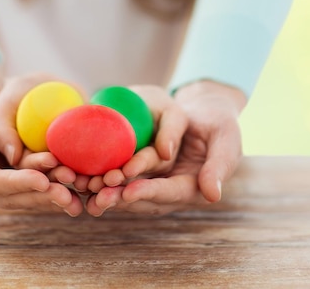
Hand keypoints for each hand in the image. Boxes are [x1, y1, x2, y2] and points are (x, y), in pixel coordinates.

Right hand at [0, 45, 74, 212]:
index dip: (19, 184)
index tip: (42, 181)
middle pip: (18, 195)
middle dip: (43, 195)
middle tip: (69, 193)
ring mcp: (4, 179)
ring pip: (33, 190)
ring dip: (55, 191)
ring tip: (79, 187)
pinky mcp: (20, 171)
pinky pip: (42, 177)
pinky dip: (58, 179)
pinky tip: (80, 178)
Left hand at [86, 80, 245, 215]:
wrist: (205, 112)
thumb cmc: (220, 123)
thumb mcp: (226, 138)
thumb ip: (220, 164)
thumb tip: (212, 195)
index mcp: (195, 188)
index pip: (170, 193)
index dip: (150, 192)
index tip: (129, 192)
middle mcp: (172, 189)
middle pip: (144, 197)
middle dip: (120, 197)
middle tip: (98, 195)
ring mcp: (155, 181)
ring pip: (128, 190)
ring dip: (107, 191)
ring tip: (85, 188)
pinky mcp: (141, 170)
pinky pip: (121, 175)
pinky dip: (103, 177)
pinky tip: (83, 175)